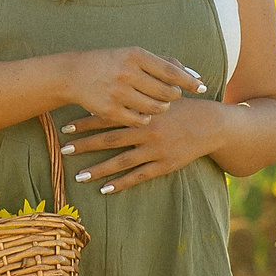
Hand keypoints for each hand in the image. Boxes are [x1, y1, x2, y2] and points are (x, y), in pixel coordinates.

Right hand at [56, 46, 204, 127]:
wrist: (73, 74)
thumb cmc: (110, 63)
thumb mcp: (134, 55)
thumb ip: (164, 63)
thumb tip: (194, 75)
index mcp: (135, 55)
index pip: (171, 71)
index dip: (189, 81)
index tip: (202, 87)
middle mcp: (127, 72)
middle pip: (166, 92)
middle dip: (173, 96)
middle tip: (171, 96)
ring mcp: (118, 92)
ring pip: (155, 108)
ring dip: (161, 108)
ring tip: (158, 104)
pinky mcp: (110, 110)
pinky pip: (139, 120)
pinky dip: (145, 118)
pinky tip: (143, 113)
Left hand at [60, 99, 228, 193]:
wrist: (211, 125)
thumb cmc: (184, 107)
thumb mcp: (163, 93)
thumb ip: (141, 90)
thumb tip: (116, 86)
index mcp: (143, 111)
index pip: (108, 116)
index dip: (86, 123)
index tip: (66, 127)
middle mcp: (146, 130)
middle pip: (109, 139)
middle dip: (85, 145)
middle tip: (64, 150)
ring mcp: (155, 149)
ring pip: (121, 161)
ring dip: (99, 169)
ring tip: (79, 176)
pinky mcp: (164, 164)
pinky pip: (139, 176)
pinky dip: (122, 183)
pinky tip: (105, 189)